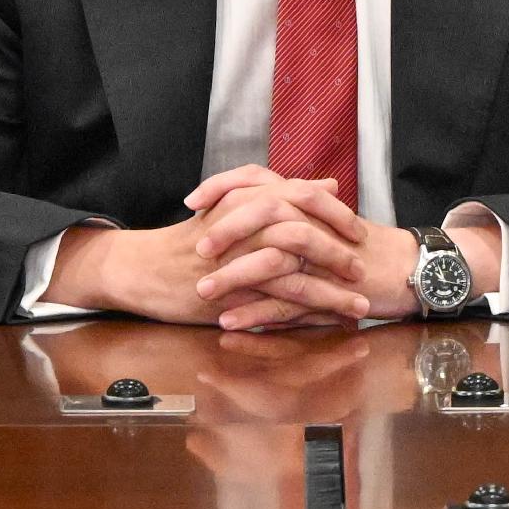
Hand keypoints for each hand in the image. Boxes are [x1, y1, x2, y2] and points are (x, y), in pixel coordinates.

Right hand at [43, 170, 413, 330]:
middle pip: (306, 232)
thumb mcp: (236, 206)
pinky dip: (305, 314)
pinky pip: (276, 303)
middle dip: (340, 253)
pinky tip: (325, 325)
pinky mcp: (232, 291)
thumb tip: (327, 183)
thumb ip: (282, 193)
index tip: (360, 231)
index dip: (337, 215)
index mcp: (250, 197)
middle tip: (363, 269)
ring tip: (359, 306)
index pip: (305, 198)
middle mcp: (246, 222)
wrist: (146, 266)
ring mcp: (238, 257)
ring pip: (296, 271)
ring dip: (332, 291)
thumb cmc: (193, 239)